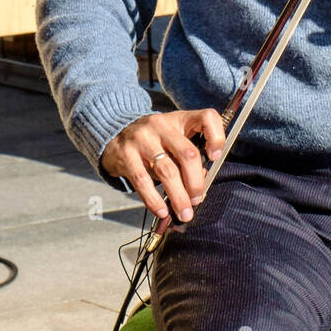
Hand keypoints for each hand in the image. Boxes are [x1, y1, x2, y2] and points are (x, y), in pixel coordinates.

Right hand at [100, 108, 225, 231]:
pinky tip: (162, 211)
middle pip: (187, 153)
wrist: (114, 133)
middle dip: (195, 182)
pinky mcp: (126, 155)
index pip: (207, 117)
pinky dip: (154, 199)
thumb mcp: (173, 138)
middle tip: (197, 199)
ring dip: (178, 196)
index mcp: (180, 119)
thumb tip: (200, 180)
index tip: (215, 158)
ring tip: (184, 213)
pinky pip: (143, 181)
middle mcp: (162, 126)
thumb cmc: (154, 140)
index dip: (216, 137)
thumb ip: (188, 156)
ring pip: (166, 171)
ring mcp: (142, 139)